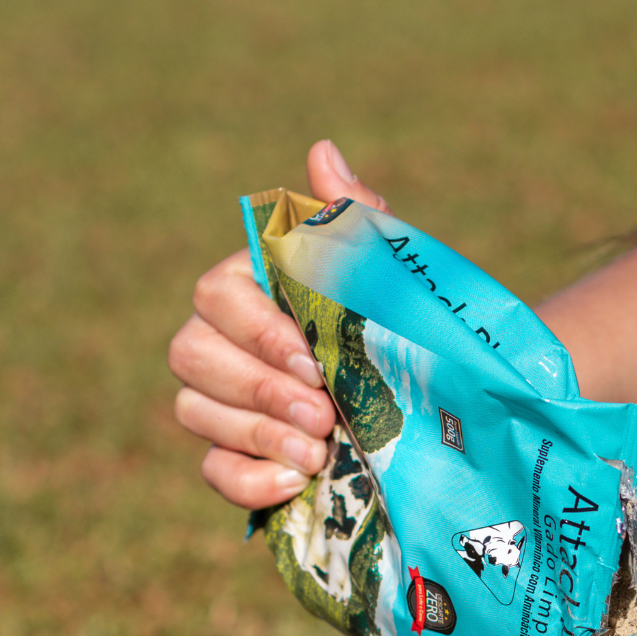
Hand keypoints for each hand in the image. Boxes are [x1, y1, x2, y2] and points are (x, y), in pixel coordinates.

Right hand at [168, 139, 387, 507]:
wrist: (446, 394)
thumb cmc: (410, 317)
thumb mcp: (395, 267)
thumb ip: (356, 216)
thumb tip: (321, 153)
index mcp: (254, 285)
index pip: (215, 296)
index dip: (256, 331)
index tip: (314, 359)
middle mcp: (226, 341)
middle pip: (190, 354)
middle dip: (257, 388)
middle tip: (323, 414)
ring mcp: (226, 401)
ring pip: (193, 410)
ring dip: (255, 433)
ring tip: (320, 451)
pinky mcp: (240, 457)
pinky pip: (214, 471)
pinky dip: (247, 479)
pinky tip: (296, 483)